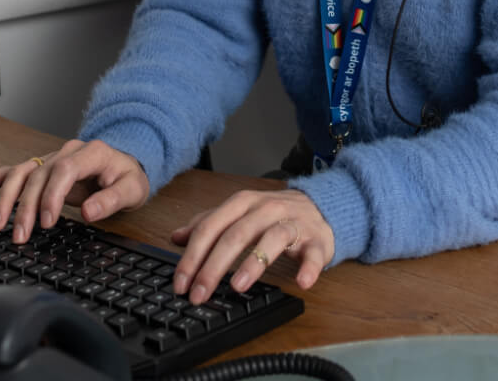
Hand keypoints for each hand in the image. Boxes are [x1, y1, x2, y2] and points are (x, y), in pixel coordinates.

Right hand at [0, 139, 147, 244]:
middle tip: (19, 235)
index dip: (52, 195)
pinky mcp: (40, 169)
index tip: (47, 221)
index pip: (65, 170)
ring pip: (20, 174)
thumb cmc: (128, 177)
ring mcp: (50, 158)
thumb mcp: (133, 189)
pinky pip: (11, 172)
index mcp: (91, 152)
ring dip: (5, 199)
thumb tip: (88, 212)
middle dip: (26, 207)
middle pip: (38, 176)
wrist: (124, 164)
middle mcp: (66, 152)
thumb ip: (112, 199)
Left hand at [169, 188, 333, 305]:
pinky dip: (309, 268)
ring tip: (238, 286)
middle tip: (199, 293)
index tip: (180, 283)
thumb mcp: (239, 213)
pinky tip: (302, 282)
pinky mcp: (316, 239)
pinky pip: (313, 254)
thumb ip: (209, 223)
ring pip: (272, 239)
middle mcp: (266, 209)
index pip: (211, 227)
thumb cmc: (275, 214)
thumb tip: (176, 237)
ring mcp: (293, 223)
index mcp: (243, 203)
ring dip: (254, 263)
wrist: (321, 207)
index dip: (192, 256)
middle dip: (213, 267)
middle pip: (236, 235)